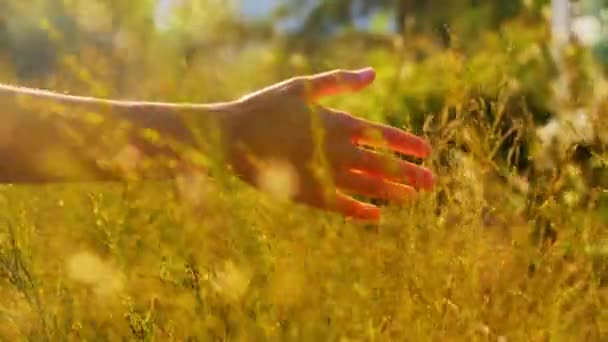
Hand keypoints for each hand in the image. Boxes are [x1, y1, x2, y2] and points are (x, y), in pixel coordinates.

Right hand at [219, 67, 434, 220]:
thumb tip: (373, 73)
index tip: (428, 151)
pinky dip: (358, 212)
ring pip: (366, 186)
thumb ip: (339, 82)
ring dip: (391, 192)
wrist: (231, 137)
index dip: (407, 144)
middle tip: (432, 182)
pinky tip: (375, 217)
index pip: (382, 135)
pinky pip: (339, 206)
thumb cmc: (265, 107)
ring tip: (413, 199)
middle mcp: (336, 151)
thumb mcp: (302, 87)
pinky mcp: (307, 194)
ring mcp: (323, 174)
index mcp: (337, 122)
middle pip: (381, 164)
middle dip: (409, 173)